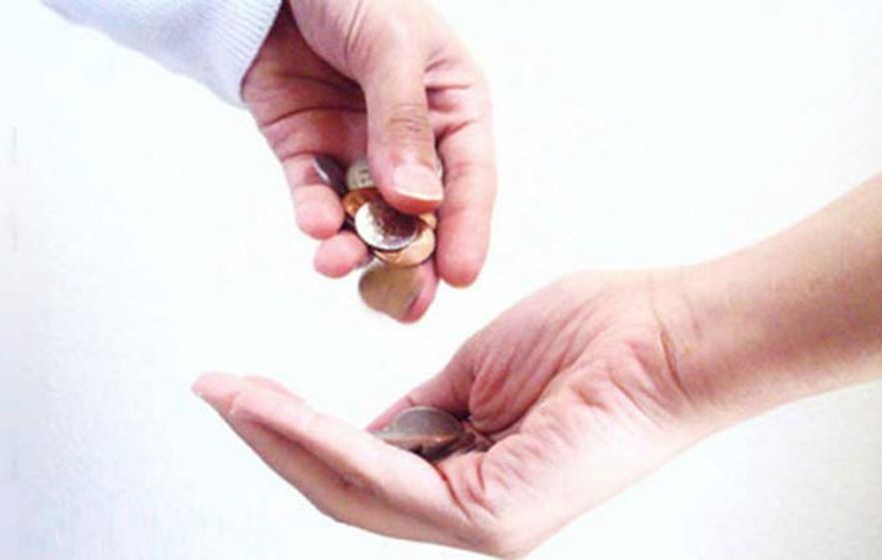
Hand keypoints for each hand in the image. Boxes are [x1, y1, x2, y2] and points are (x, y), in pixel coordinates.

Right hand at [194, 271, 717, 555]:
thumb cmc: (594, 340)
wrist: (668, 333)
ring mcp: (484, 523)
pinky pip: (388, 479)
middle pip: (345, 487)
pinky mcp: (495, 519)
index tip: (244, 387)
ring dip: (282, 438)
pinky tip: (278, 409)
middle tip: (213, 390)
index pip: (363, 467)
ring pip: (354, 490)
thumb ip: (424, 410)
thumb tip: (367, 427)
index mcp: (470, 474)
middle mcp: (471, 511)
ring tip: (229, 394)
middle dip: (272, 437)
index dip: (296, 431)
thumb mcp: (481, 373)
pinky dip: (325, 442)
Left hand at [242, 0, 494, 320]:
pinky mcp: (308, 150)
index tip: (459, 277)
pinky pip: (314, 194)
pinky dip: (314, 215)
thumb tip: (419, 200)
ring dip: (355, 246)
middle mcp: (411, 138)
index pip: (470, 179)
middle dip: (412, 260)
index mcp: (453, 108)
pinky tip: (314, 226)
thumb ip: (402, 122)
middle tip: (405, 306)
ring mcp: (358, 147)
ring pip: (364, 214)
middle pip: (420, 213)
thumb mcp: (390, 46)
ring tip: (339, 264)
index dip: (467, 230)